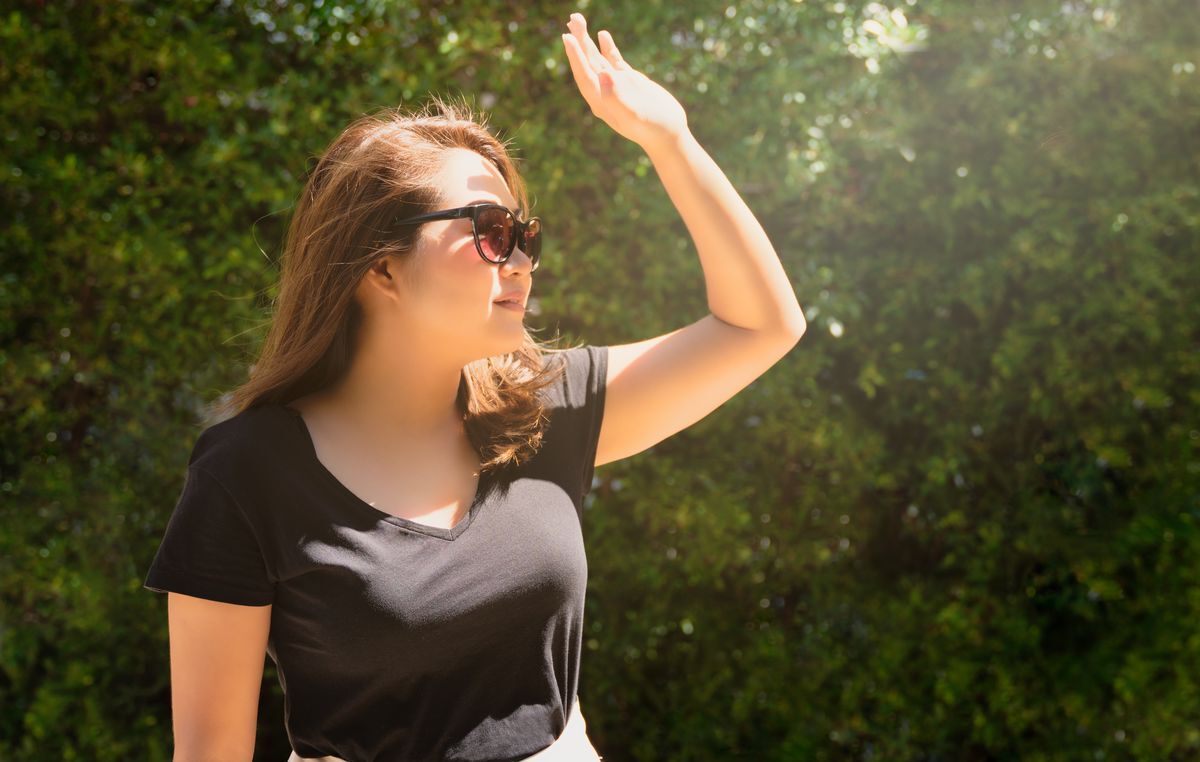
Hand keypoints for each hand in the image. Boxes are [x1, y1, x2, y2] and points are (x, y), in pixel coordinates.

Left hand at [560, 12, 689, 150]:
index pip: (584, 75)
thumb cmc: (652, 128)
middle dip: (579, 41)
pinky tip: (602, 34)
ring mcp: (616, 85)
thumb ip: (616, 97)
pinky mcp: (629, 81)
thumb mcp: (634, 115)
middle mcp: (604, 91)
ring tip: (577, 20)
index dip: (575, 56)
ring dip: (587, 41)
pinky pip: (613, 60)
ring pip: (597, 59)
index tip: (567, 37)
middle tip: (573, 19)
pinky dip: (606, 47)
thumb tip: (603, 74)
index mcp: (601, 101)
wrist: (668, 133)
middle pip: (587, 63)